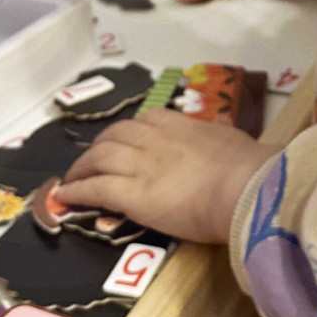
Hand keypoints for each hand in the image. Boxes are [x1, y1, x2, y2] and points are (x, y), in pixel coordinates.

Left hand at [55, 108, 278, 244]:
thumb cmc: (249, 168)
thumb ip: (221, 133)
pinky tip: (67, 196)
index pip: (146, 120)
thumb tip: (223, 123)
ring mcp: (140, 165)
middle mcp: (154, 140)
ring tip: (73, 178)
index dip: (130, 131)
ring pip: (100, 158)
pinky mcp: (130, 194)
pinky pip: (95, 188)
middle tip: (92, 160)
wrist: (246, 189)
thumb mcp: (234, 139)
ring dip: (82, 167)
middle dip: (100, 147)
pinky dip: (78, 190)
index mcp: (180, 125)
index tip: (126, 140)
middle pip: (116, 135)